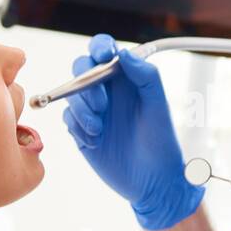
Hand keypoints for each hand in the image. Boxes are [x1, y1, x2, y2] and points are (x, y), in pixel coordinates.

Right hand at [62, 34, 201, 230]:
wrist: (153, 182)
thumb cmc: (162, 142)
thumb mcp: (158, 105)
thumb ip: (145, 76)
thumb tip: (123, 54)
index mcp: (126, 78)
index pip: (104, 50)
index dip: (99, 47)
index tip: (102, 57)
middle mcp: (107, 90)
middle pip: (80, 68)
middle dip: (85, 83)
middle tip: (102, 104)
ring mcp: (92, 110)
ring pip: (70, 94)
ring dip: (82, 109)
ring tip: (99, 129)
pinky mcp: (82, 131)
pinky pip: (68, 119)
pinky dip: (78, 127)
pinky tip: (96, 141)